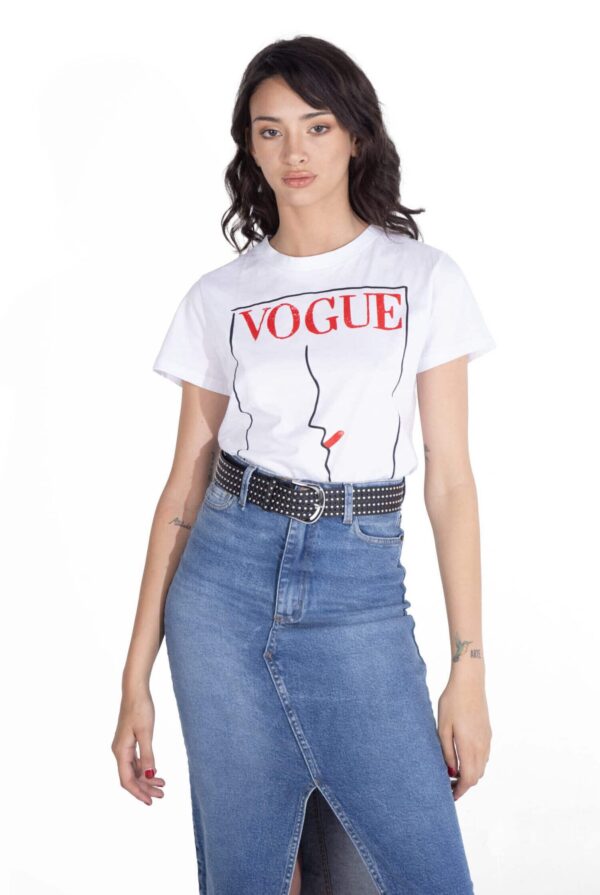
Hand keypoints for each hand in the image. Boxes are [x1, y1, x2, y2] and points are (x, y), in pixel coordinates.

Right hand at [111, 687, 165, 805]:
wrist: (135, 690)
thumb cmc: (140, 708)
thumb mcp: (146, 733)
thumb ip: (147, 755)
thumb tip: (148, 776)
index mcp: (121, 751)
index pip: (127, 780)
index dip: (138, 793)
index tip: (150, 802)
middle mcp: (119, 751)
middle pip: (130, 777)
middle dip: (145, 788)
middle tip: (162, 795)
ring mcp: (123, 746)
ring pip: (133, 770)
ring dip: (146, 779)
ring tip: (162, 785)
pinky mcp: (128, 741)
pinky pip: (135, 761)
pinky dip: (144, 768)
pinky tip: (155, 772)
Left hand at [437, 676, 491, 800]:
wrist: (470, 682)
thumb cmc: (452, 702)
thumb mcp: (443, 727)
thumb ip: (447, 752)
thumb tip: (451, 772)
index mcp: (470, 746)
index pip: (468, 779)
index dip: (460, 791)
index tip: (450, 796)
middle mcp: (482, 746)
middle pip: (477, 776)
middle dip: (464, 785)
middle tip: (448, 785)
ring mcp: (487, 739)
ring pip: (481, 766)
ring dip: (470, 774)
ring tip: (453, 772)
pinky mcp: (488, 732)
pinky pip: (484, 755)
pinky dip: (475, 763)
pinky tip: (462, 756)